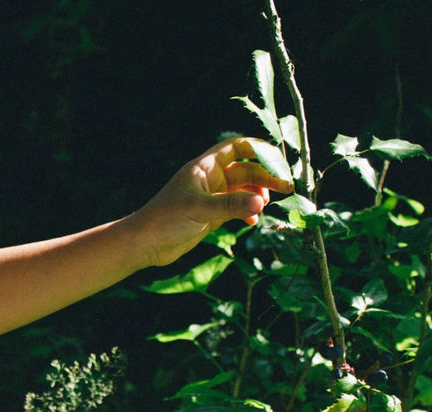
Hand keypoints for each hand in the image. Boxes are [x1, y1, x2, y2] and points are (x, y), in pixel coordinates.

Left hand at [127, 137, 292, 267]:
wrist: (145, 244)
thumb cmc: (165, 219)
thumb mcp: (199, 209)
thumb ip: (230, 205)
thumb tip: (262, 202)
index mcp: (205, 167)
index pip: (237, 147)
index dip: (258, 149)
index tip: (278, 159)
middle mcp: (210, 179)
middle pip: (246, 169)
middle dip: (266, 177)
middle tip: (285, 188)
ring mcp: (212, 198)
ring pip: (244, 190)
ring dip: (258, 195)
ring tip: (268, 204)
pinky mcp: (212, 216)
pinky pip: (237, 209)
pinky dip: (248, 213)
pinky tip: (253, 222)